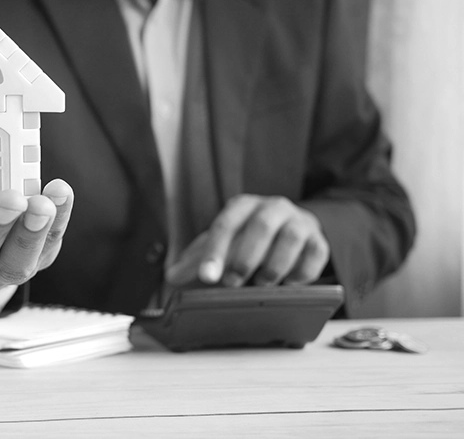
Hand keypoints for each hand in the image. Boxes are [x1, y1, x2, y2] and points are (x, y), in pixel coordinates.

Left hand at [166, 194, 329, 287]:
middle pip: (261, 226)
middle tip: (233, 283)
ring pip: (291, 238)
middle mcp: (273, 207)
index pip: (226, 224)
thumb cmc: (247, 239)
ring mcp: (299, 222)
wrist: (289, 230)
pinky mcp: (319, 240)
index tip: (207, 277)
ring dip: (275, 265)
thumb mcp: (220, 245)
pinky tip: (289, 284)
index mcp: (242, 206)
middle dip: (245, 258)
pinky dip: (302, 272)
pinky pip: (316, 254)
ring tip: (262, 284)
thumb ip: (196, 260)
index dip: (215, 252)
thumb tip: (172, 277)